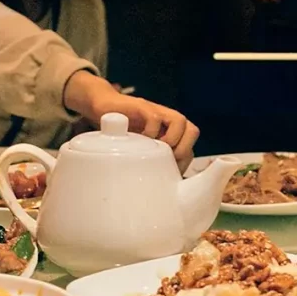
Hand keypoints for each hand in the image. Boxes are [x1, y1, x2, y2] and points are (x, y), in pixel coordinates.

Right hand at [63, 71, 199, 171]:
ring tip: (154, 152)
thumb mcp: (137, 149)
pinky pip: (155, 117)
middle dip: (183, 150)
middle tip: (165, 162)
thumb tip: (152, 190)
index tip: (168, 176)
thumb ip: (146, 162)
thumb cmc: (121, 132)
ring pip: (180, 121)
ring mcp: (156, 112)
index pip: (190, 148)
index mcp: (170, 134)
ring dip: (172, 140)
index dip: (183, 164)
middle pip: (193, 131)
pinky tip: (138, 140)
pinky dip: (150, 131)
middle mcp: (167, 122)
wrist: (103, 106)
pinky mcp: (142, 106)